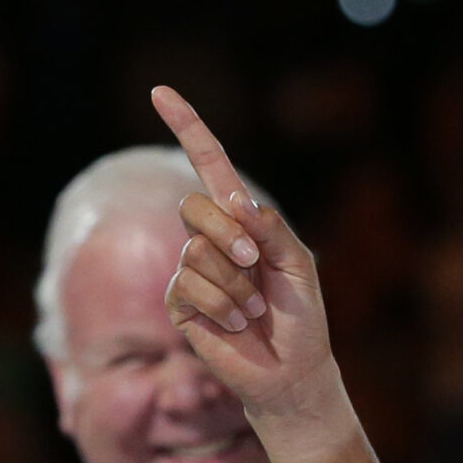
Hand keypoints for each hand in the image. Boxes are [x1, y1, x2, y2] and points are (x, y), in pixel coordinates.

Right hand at [151, 85, 341, 424]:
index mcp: (242, 221)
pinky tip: (237, 323)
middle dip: (228, 233)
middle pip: (195, 206)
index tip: (161, 93)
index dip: (188, 128)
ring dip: (235, 282)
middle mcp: (211, 239)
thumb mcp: (299, 265)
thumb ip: (270, 229)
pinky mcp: (180, 303)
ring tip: (254, 308)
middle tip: (254, 262)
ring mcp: (190, 270)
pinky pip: (189, 285)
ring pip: (196, 251)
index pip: (209, 165)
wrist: (292, 369)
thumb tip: (235, 201)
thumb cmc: (301, 317)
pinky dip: (223, 304)